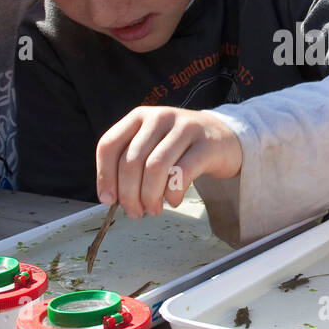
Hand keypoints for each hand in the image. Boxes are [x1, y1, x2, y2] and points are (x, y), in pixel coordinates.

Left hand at [95, 107, 242, 218]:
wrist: (224, 138)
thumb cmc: (181, 148)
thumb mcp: (152, 145)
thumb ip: (131, 164)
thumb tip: (112, 197)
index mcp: (139, 117)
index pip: (109, 145)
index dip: (104, 176)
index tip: (108, 200)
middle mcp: (159, 118)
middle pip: (131, 161)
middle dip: (128, 194)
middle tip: (135, 212)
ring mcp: (184, 128)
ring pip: (155, 168)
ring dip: (149, 196)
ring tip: (153, 209)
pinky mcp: (205, 144)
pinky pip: (181, 174)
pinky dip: (173, 194)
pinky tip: (174, 201)